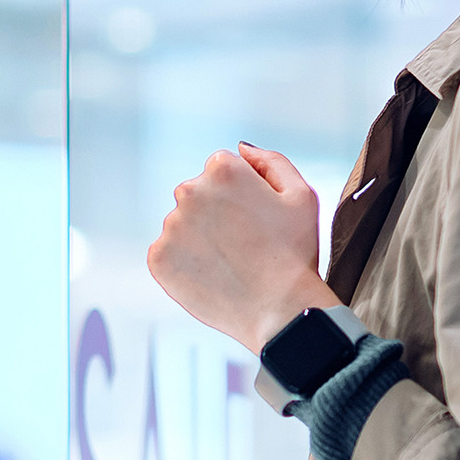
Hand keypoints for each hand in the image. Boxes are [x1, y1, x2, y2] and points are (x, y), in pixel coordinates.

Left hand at [147, 142, 338, 355]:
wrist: (280, 311)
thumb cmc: (295, 253)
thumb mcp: (300, 195)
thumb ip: (270, 160)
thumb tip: (240, 149)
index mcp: (222, 169)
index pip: (221, 169)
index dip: (242, 194)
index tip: (255, 219)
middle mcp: (189, 192)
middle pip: (198, 194)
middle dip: (217, 212)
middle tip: (244, 243)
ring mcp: (170, 227)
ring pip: (182, 224)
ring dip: (201, 237)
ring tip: (231, 262)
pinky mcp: (158, 259)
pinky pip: (169, 253)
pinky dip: (186, 263)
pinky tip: (214, 275)